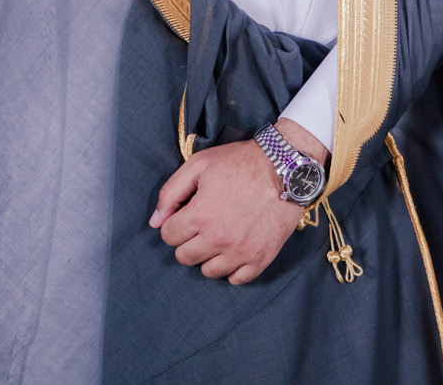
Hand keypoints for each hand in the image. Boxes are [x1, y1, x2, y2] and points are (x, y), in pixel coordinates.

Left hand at [151, 119, 329, 283]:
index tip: (189, 214)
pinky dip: (233, 268)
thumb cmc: (241, 162)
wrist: (286, 168)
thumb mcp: (199, 164)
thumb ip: (171, 193)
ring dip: (209, 256)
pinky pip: (236, 279)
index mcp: (200, 215)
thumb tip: (156, 222)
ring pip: (208, 271)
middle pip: (184, 257)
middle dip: (189, 241)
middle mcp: (218, 239)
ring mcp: (240, 252)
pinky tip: (236, 249)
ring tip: (221, 236)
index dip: (176, 223)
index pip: (168, 236)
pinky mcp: (260, 259)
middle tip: (204, 225)